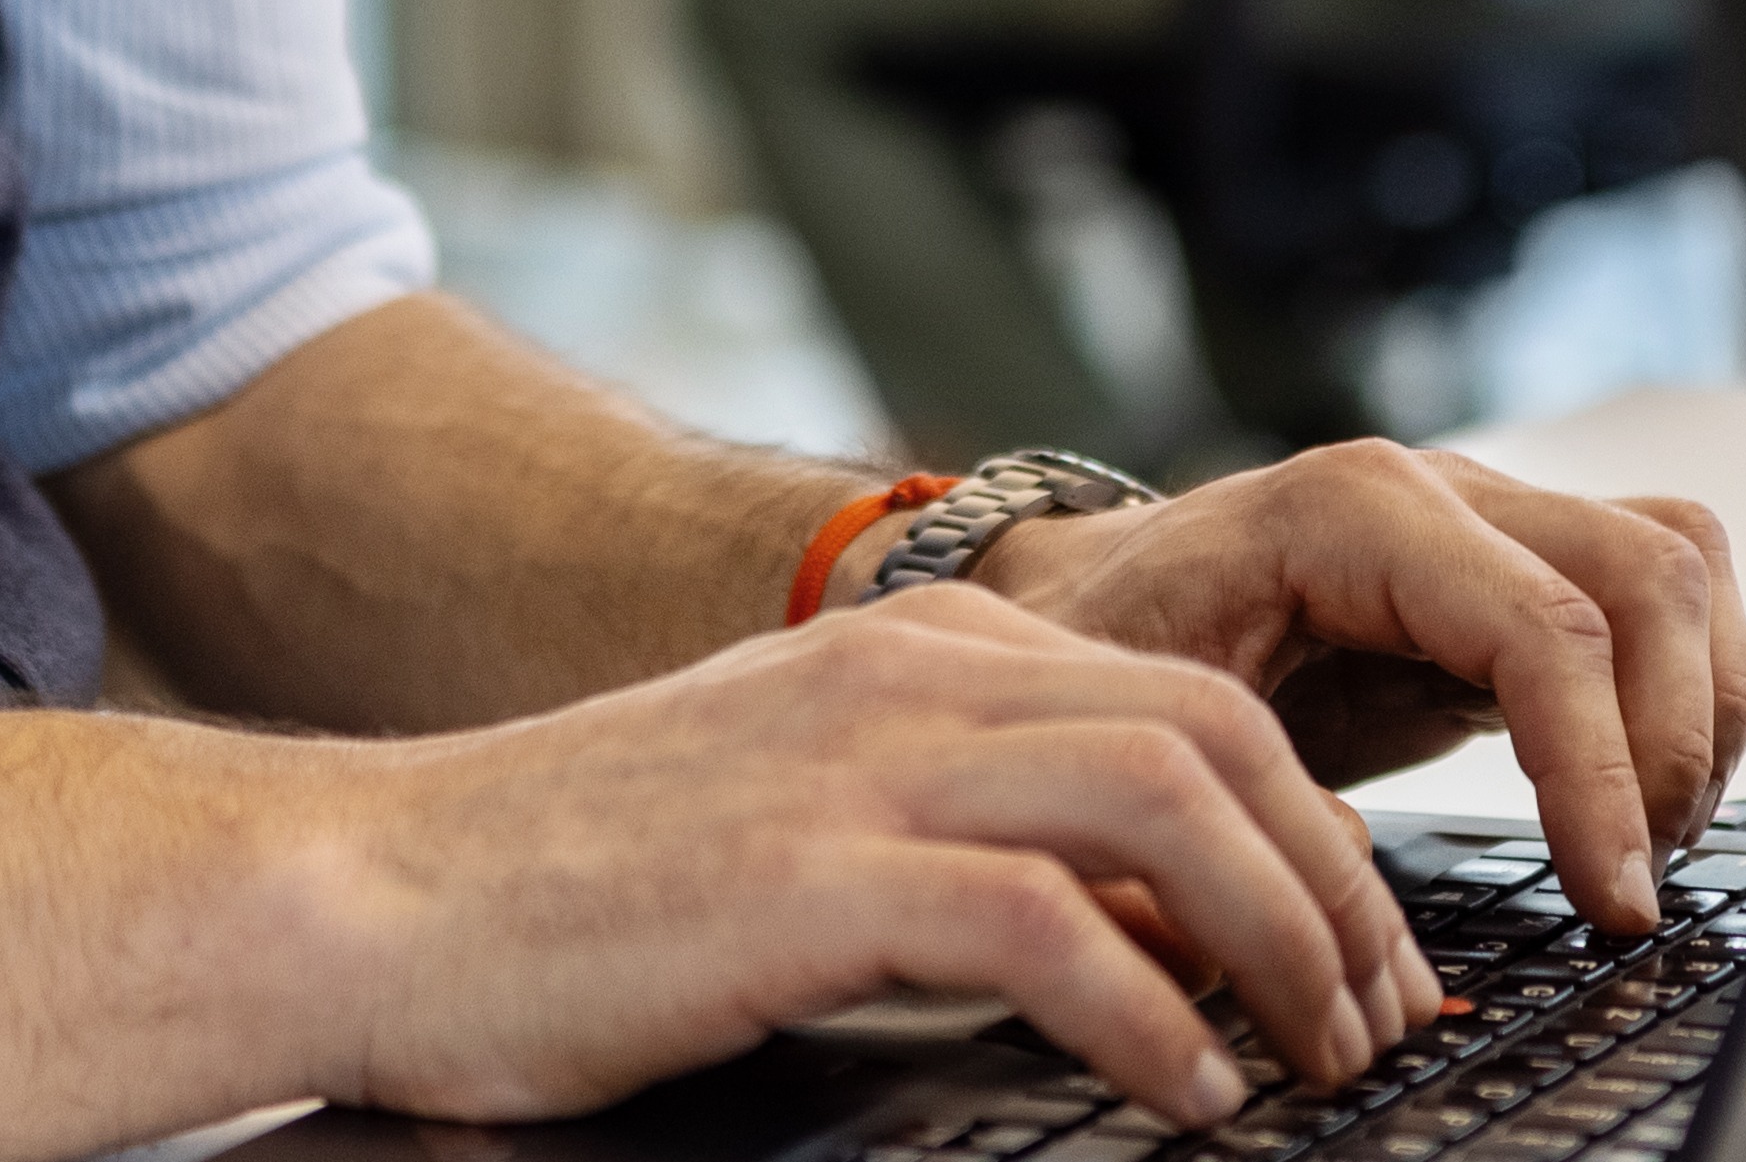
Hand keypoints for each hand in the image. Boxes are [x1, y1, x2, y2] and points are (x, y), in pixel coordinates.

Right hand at [296, 587, 1438, 1128]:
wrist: (365, 893)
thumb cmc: (561, 893)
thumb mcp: (795, 824)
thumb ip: (956, 846)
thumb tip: (1132, 945)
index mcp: (907, 656)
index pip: (1185, 698)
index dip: (1306, 826)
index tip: (1358, 949)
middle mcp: (903, 681)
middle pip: (1214, 733)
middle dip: (1334, 879)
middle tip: (1380, 1013)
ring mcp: (857, 768)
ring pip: (1168, 799)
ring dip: (1281, 937)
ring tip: (1318, 1055)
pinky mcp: (808, 878)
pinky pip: (1046, 926)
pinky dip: (1150, 1011)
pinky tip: (1186, 1091)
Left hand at [961, 441, 1745, 935]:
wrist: (1090, 598)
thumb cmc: (1106, 655)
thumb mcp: (1142, 726)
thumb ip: (1240, 799)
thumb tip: (1342, 903)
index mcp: (1348, 513)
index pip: (1542, 625)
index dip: (1600, 772)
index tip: (1613, 900)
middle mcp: (1441, 491)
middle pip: (1648, 572)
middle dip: (1669, 745)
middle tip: (1633, 886)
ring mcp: (1492, 517)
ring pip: (1678, 563)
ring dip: (1700, 713)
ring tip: (1651, 845)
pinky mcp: (1518, 572)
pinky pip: (1655, 597)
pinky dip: (1683, 696)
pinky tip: (1641, 802)